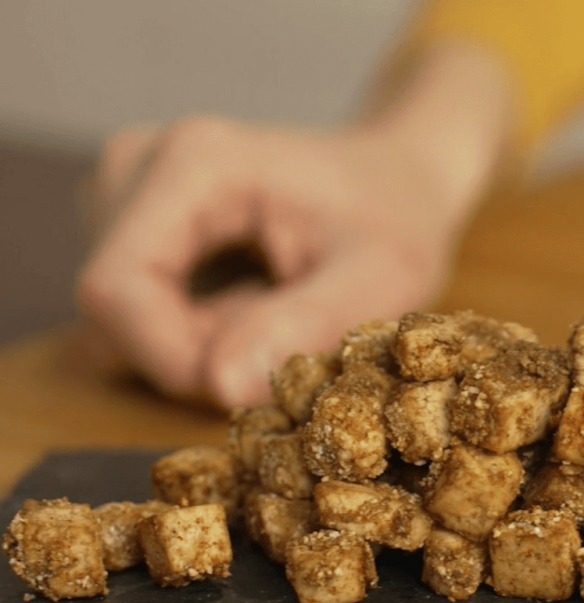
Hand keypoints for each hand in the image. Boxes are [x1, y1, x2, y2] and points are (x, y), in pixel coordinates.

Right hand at [77, 45, 513, 406]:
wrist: (395, 179)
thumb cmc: (397, 221)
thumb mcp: (382, 278)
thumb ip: (306, 325)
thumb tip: (220, 386)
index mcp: (192, 165)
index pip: (117, 291)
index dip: (171, 361)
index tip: (252, 386)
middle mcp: (136, 167)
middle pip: (116, 314)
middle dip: (196, 357)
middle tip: (288, 341)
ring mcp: (126, 193)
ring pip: (124, 323)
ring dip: (199, 347)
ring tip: (280, 312)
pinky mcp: (134, 225)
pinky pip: (138, 315)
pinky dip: (194, 334)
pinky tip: (256, 304)